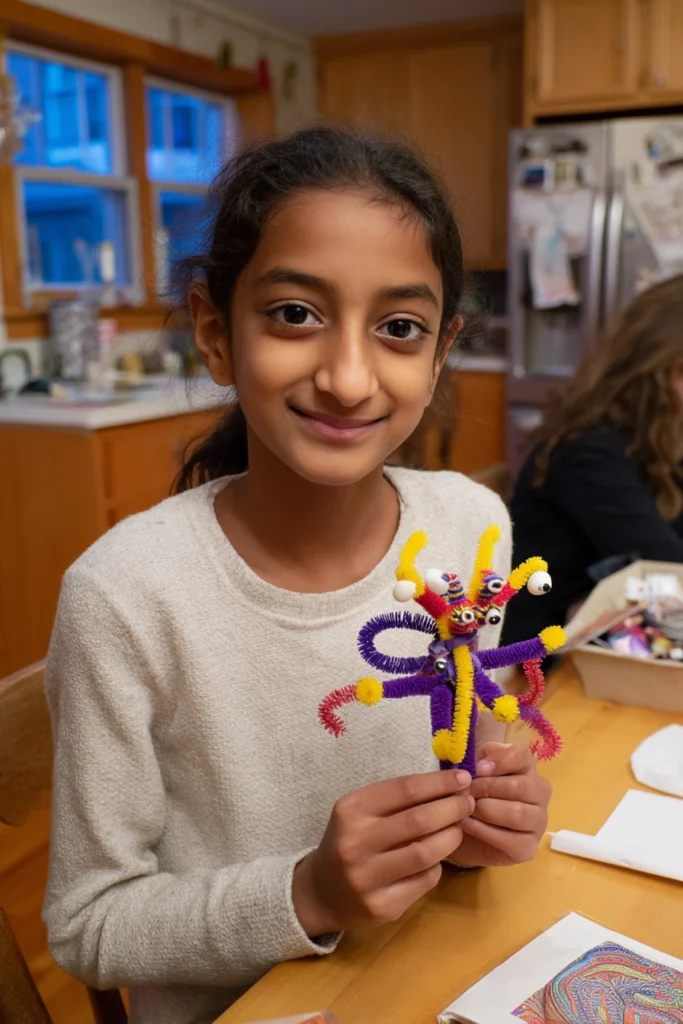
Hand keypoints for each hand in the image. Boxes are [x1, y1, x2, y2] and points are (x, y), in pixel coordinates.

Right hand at [293, 770, 473, 935]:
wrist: (322, 892)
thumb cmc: (350, 840)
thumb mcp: (362, 811)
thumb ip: (398, 799)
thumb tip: (449, 784)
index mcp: (350, 810)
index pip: (404, 789)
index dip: (439, 783)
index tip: (463, 778)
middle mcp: (355, 843)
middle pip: (419, 820)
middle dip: (452, 807)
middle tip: (468, 802)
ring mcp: (368, 878)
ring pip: (425, 853)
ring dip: (452, 836)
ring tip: (459, 827)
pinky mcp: (382, 907)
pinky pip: (424, 880)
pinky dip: (438, 864)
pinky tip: (437, 857)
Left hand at [450, 742, 550, 867]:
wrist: (465, 830)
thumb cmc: (473, 793)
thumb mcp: (474, 767)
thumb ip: (481, 756)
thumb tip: (486, 757)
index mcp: (527, 768)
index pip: (523, 756)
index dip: (501, 761)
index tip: (479, 768)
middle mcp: (539, 793)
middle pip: (520, 787)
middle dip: (488, 788)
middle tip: (467, 791)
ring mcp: (538, 822)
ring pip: (518, 813)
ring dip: (486, 810)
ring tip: (466, 808)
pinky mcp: (528, 848)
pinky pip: (509, 839)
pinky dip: (484, 830)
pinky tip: (467, 824)